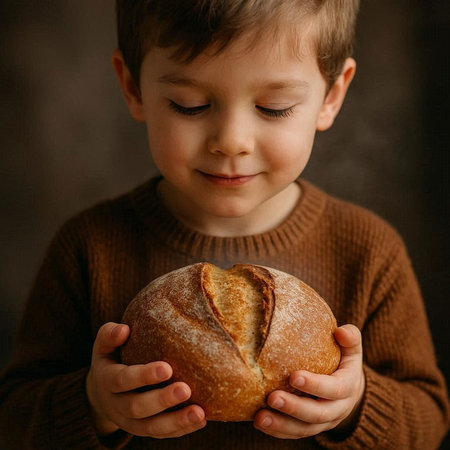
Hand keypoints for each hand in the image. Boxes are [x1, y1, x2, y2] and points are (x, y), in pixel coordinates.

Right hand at [86, 322, 205, 437]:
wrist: (101, 394)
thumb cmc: (111, 359)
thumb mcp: (103, 347)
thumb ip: (109, 335)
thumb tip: (124, 329)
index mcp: (107, 381)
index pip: (123, 380)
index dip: (143, 376)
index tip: (167, 368)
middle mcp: (117, 405)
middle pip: (137, 407)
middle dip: (162, 400)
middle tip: (185, 389)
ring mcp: (130, 421)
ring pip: (151, 427)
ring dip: (176, 421)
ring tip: (199, 413)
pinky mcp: (144, 430)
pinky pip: (162, 434)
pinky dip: (181, 429)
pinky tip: (201, 419)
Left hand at [254, 324, 364, 438]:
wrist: (349, 388)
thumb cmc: (345, 361)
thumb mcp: (351, 349)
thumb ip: (350, 338)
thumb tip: (341, 332)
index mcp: (348, 387)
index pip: (334, 389)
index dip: (315, 385)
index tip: (293, 377)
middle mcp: (337, 409)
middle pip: (317, 414)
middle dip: (294, 408)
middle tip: (272, 398)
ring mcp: (324, 422)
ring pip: (304, 429)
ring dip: (281, 424)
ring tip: (260, 417)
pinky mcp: (311, 428)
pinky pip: (294, 433)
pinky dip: (277, 431)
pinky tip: (259, 422)